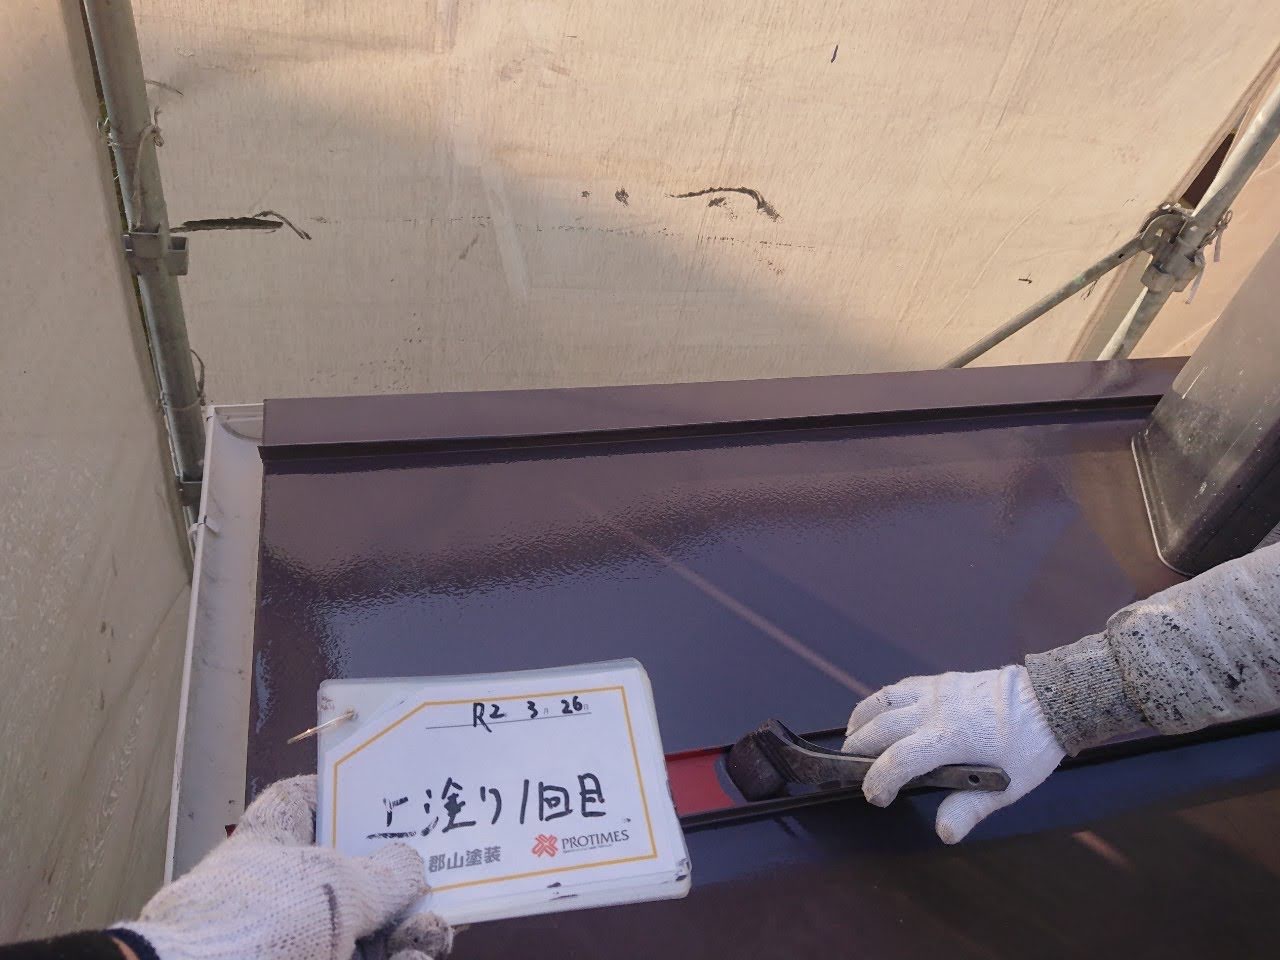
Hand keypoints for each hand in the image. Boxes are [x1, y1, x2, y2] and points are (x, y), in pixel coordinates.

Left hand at [119, 775, 452, 959]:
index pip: (296, 805)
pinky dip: (404, 959)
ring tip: (436, 928)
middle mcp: (281, 896)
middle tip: (438, 873)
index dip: (334, 792)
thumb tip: (411, 861)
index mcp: (269, 848)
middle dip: (398, 877)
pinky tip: (422, 954)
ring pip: (367, 930)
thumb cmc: (257, 924)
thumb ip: (383, 874)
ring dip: (410, 925)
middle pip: (350, 876)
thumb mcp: (332, 884)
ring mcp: (295, 945)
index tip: (376, 789)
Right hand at [843, 665, 1064, 842]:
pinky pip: (899, 688)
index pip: (898, 761)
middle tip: (849, 769)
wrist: (1050, 699)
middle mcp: (934, 711)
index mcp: (949, 739)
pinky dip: (880, 702)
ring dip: (861, 719)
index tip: (875, 797)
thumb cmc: (1030, 746)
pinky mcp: (941, 680)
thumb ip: (970, 809)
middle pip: (879, 728)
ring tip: (852, 738)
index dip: (878, 781)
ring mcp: (935, 691)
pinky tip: (879, 714)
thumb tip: (943, 832)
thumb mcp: (1008, 787)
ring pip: (882, 701)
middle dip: (858, 750)